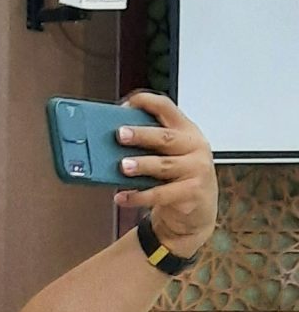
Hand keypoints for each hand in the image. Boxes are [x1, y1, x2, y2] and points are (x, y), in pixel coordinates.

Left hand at [114, 92, 217, 257]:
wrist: (199, 209)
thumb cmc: (179, 176)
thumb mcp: (170, 154)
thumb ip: (149, 144)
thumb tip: (111, 141)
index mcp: (186, 130)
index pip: (166, 107)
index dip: (145, 102)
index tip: (125, 106)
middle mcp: (194, 147)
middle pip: (165, 137)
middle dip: (141, 135)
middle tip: (119, 134)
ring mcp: (195, 170)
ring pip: (163, 165)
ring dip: (141, 165)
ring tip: (122, 166)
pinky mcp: (191, 193)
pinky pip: (160, 194)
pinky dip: (138, 196)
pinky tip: (122, 196)